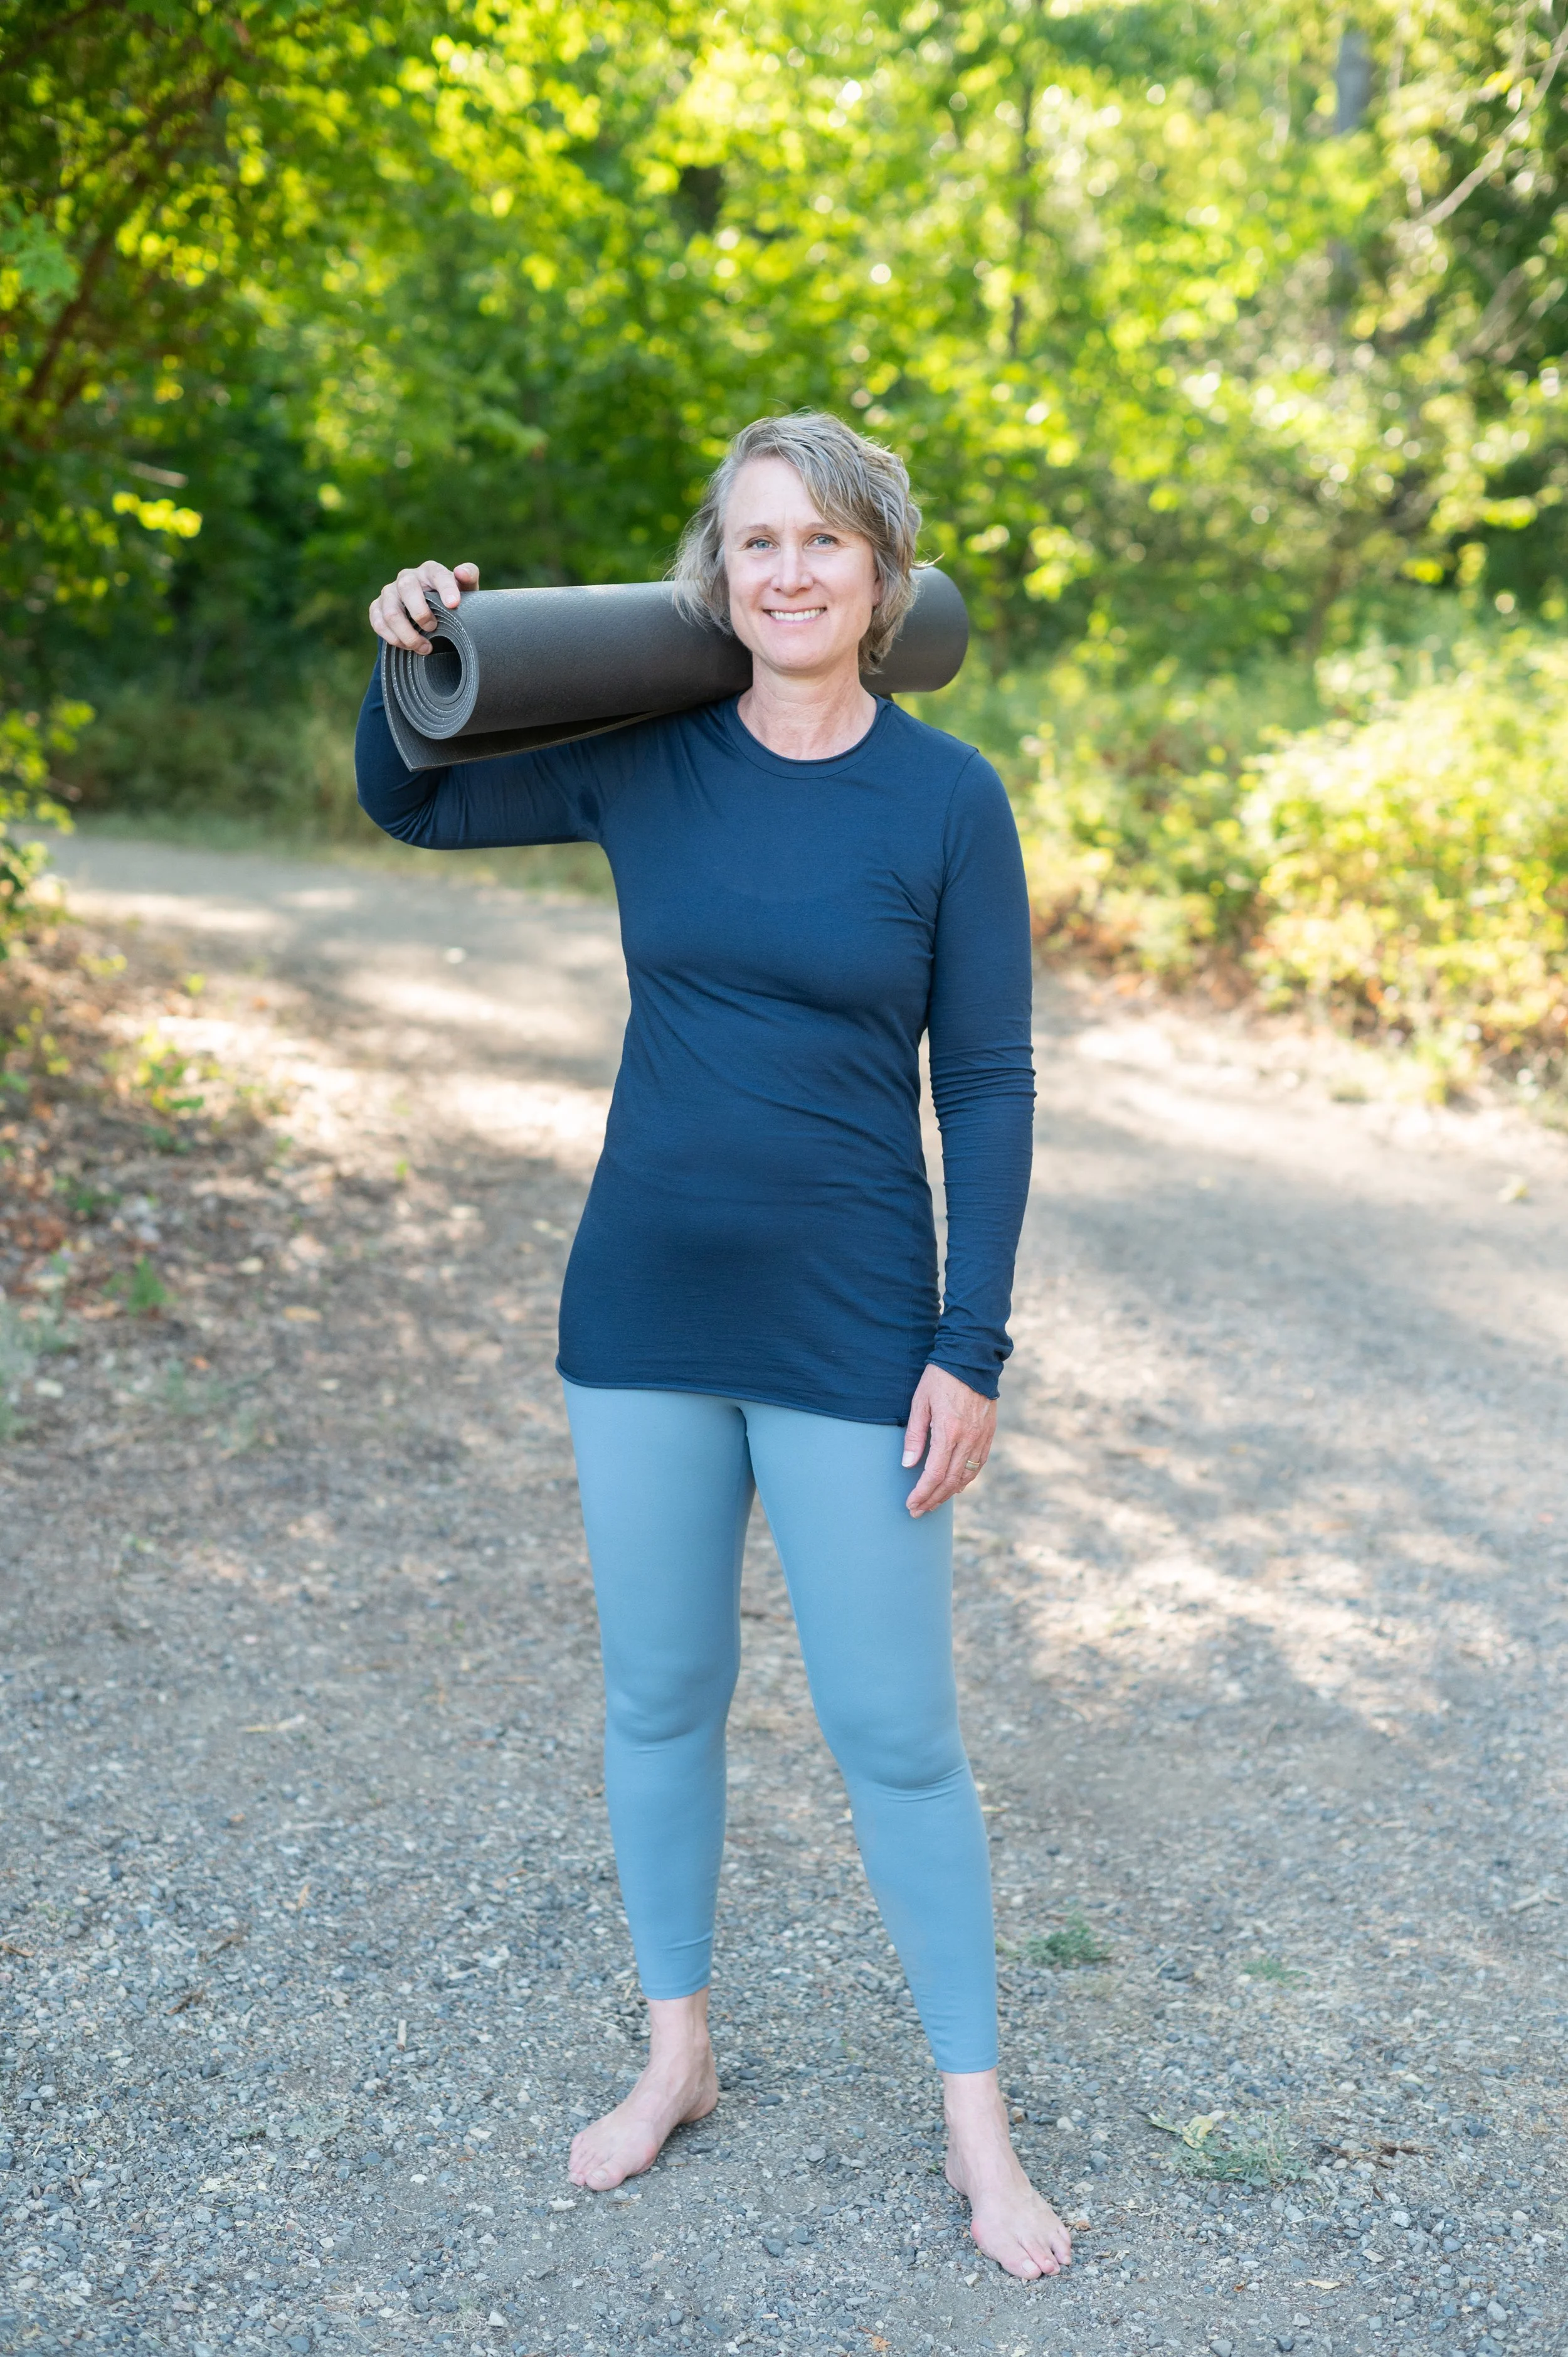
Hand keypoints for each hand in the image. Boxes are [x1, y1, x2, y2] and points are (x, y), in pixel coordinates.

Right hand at [368, 559, 479, 651]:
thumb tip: (461, 571)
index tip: (454, 604)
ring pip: (391, 612)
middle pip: (406, 588)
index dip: (445, 588)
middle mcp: (407, 578)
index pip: (437, 574)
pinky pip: (378, 622)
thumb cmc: (450, 601)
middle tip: (433, 628)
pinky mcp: (378, 607)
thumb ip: (469, 577)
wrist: (432, 613)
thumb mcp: (465, 590)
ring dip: (407, 634)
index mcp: (430, 571)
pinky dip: (393, 638)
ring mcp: (390, 592)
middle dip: (421, 613)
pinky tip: (407, 647)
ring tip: (425, 648)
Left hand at [901, 1364, 996, 1516]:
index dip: (922, 1493)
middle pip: (951, 1481)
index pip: (935, 1474)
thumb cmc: (940, 1378)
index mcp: (948, 1431)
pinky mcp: (989, 1433)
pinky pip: (978, 1464)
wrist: (971, 1359)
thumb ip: (915, 1436)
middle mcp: (968, 1438)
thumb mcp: (920, 1402)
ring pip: (967, 1476)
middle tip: (918, 1511)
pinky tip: (956, 1485)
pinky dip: (966, 1479)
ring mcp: (981, 1437)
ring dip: (949, 1493)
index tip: (911, 1504)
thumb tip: (908, 1465)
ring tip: (934, 1502)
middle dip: (933, 1499)